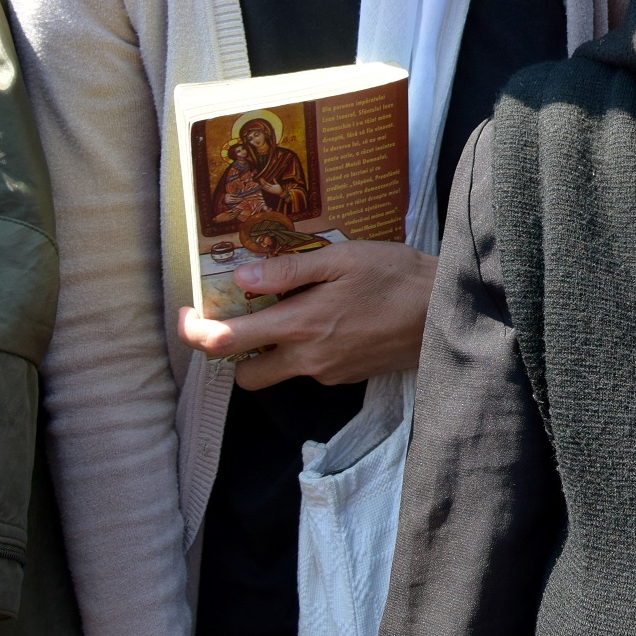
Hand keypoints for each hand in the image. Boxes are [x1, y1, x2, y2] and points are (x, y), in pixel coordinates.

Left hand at [177, 239, 435, 389]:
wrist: (448, 312)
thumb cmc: (398, 276)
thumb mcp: (344, 258)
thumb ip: (288, 271)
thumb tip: (239, 279)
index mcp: (301, 325)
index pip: (228, 343)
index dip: (196, 333)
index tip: (187, 316)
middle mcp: (308, 358)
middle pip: (246, 375)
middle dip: (232, 353)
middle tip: (238, 319)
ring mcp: (329, 372)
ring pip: (279, 372)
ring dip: (271, 350)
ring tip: (289, 310)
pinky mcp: (349, 376)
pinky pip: (311, 368)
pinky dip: (305, 349)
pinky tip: (327, 319)